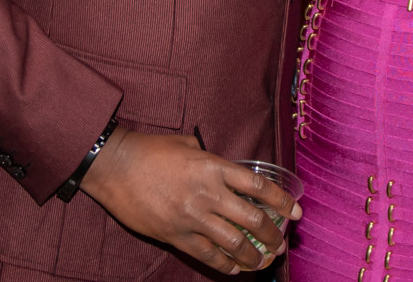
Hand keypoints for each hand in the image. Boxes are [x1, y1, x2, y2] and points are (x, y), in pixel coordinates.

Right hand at [80, 129, 299, 273]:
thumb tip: (225, 172)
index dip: (281, 201)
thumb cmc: (152, 150)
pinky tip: (234, 267)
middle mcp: (208, 193)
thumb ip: (211, 160)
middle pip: (251, 218)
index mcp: (214, 167)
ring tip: (263, 262)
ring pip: (232, 242)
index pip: (258, 186)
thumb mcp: (189, 146)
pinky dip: (223, 263)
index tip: (296, 211)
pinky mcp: (174, 235)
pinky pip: (206, 254)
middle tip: (282, 244)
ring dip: (252, 255)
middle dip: (272, 234)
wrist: (116, 166)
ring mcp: (192, 217)